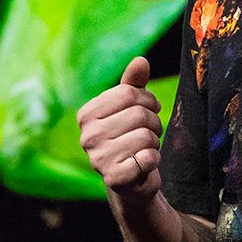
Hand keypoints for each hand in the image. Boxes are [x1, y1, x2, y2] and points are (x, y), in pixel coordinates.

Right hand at [78, 56, 165, 204]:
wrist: (132, 181)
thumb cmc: (130, 139)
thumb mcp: (131, 109)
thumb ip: (134, 84)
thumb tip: (141, 60)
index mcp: (87, 115)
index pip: (129, 93)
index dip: (148, 100)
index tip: (148, 111)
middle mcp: (87, 136)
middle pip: (139, 114)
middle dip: (154, 123)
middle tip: (149, 134)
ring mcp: (98, 159)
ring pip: (146, 136)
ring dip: (154, 142)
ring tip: (145, 149)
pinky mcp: (114, 178)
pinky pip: (149, 157)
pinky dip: (154, 160)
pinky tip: (144, 165)